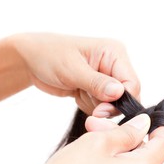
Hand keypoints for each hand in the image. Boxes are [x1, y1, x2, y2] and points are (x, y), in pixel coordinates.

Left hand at [10, 33, 139, 115]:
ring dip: (94, 105)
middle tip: (86, 100)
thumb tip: (119, 93)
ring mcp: (107, 77)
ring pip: (113, 104)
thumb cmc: (49, 55)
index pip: (132, 83)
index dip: (120, 101)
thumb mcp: (72, 70)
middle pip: (125, 96)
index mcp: (114, 53)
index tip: (101, 110)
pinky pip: (101, 106)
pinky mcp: (98, 88)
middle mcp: (114, 65)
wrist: (31, 60)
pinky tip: (77, 93)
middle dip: (106, 105)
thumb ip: (97, 83)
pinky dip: (88, 105)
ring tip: (77, 90)